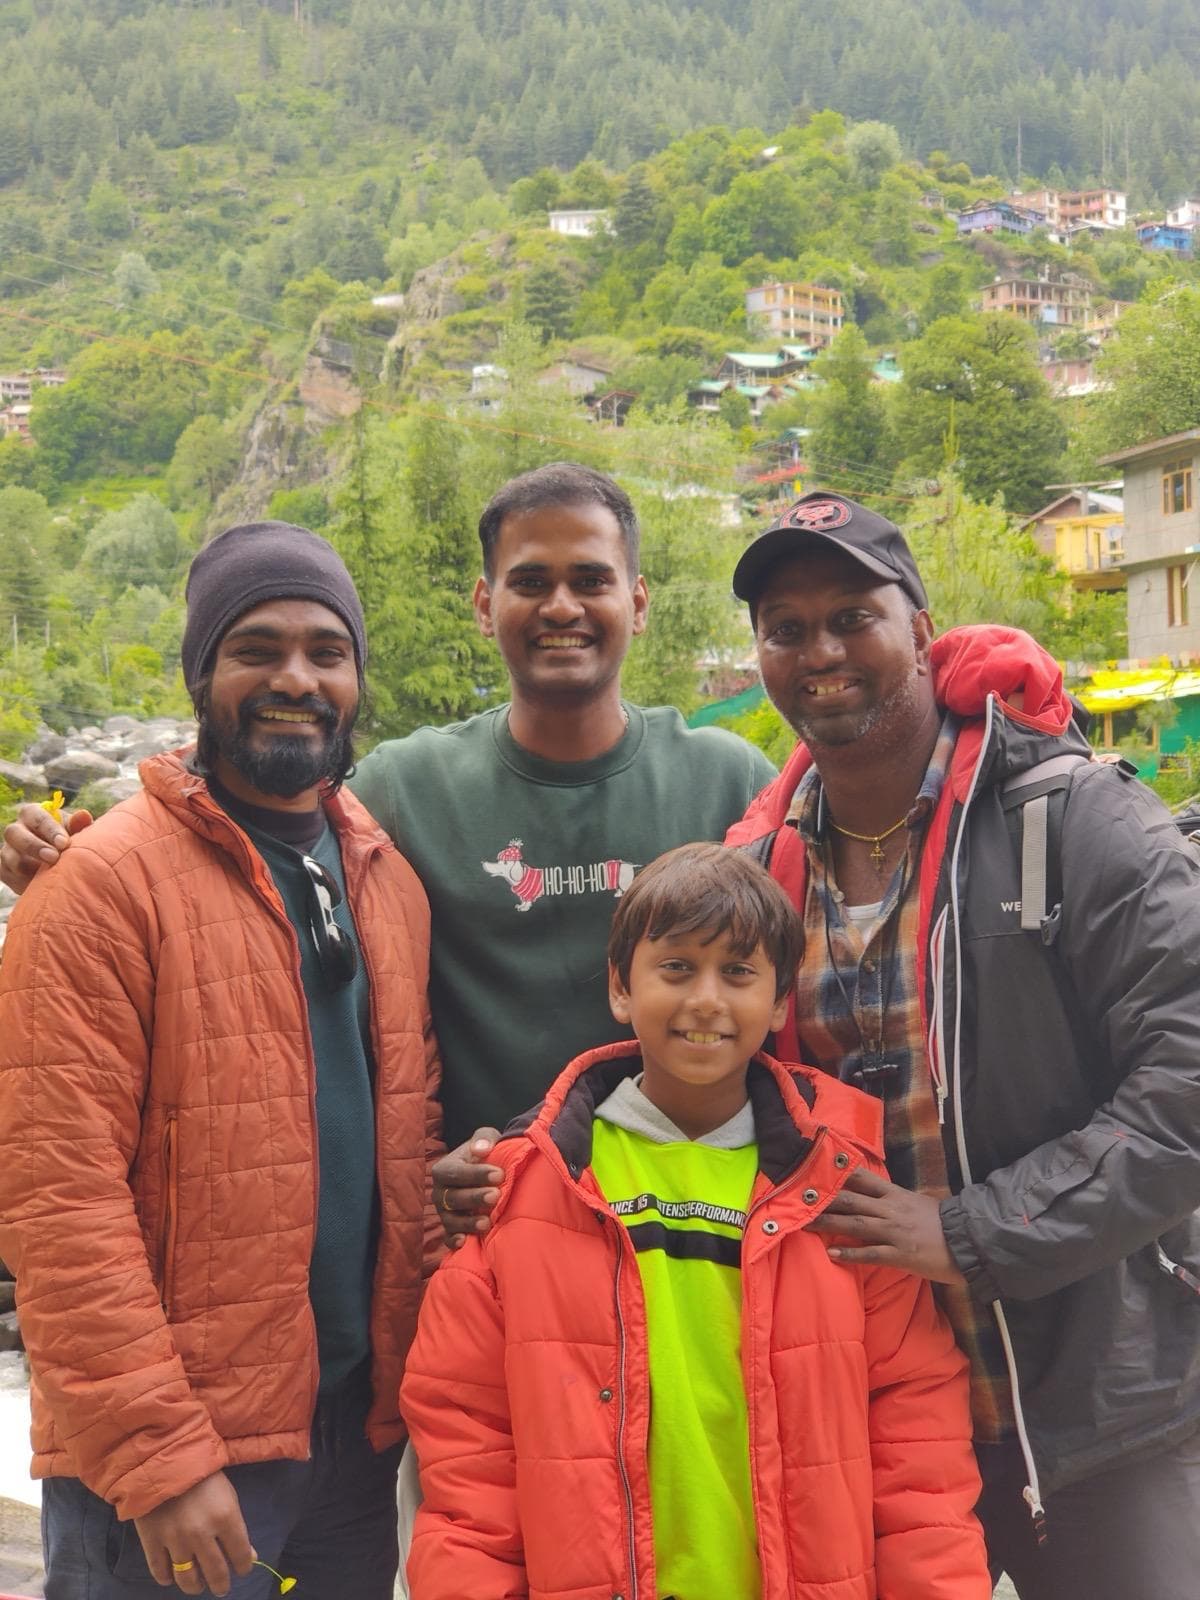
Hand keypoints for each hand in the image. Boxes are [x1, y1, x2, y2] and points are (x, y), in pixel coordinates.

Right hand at [0, 802, 92, 894]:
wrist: (59, 866)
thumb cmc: (68, 841)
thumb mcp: (76, 832)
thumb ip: (78, 824)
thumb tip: (83, 815)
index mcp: (33, 814)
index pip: (36, 817)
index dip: (50, 829)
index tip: (64, 843)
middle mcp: (16, 829)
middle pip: (14, 833)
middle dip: (35, 846)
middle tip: (54, 858)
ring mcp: (7, 850)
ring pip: (10, 856)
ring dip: (29, 866)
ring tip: (50, 874)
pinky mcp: (4, 869)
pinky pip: (9, 875)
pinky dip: (23, 881)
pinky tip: (40, 885)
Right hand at [133, 1470, 254, 1594]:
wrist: (164, 1459)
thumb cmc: (203, 1474)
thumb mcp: (228, 1495)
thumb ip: (237, 1528)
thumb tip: (250, 1556)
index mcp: (225, 1518)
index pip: (240, 1554)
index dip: (244, 1566)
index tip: (242, 1569)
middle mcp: (201, 1534)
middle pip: (215, 1573)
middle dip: (221, 1584)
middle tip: (221, 1588)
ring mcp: (175, 1540)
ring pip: (187, 1578)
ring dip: (195, 1586)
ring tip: (198, 1586)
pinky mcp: (152, 1541)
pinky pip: (160, 1571)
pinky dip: (166, 1578)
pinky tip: (172, 1576)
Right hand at [432, 1129, 502, 1248]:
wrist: (485, 1173)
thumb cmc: (485, 1155)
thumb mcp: (485, 1140)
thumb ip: (484, 1139)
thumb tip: (481, 1148)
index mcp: (444, 1169)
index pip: (457, 1172)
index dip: (477, 1174)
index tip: (499, 1174)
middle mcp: (440, 1192)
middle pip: (453, 1198)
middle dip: (475, 1198)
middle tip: (496, 1196)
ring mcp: (444, 1212)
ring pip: (451, 1220)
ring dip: (467, 1222)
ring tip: (486, 1223)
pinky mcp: (450, 1228)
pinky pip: (447, 1237)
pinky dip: (454, 1240)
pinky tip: (464, 1242)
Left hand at [807, 1167, 965, 1283]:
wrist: (968, 1242)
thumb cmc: (942, 1223)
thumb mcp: (917, 1202)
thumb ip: (894, 1199)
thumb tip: (874, 1195)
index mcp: (895, 1194)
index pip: (862, 1178)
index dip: (838, 1174)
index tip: (817, 1168)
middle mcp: (890, 1209)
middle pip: (851, 1200)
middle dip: (824, 1199)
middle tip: (800, 1197)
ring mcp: (894, 1231)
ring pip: (855, 1225)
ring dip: (828, 1224)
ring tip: (805, 1224)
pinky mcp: (899, 1254)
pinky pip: (870, 1253)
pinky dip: (850, 1254)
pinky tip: (831, 1255)